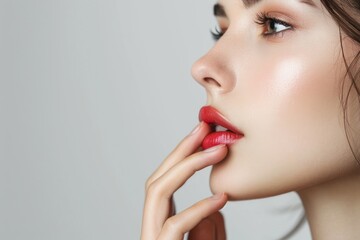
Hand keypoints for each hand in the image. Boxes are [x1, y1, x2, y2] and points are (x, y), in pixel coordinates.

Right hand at [141, 122, 227, 239]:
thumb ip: (208, 228)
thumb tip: (214, 206)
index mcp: (160, 224)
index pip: (165, 184)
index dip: (181, 157)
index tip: (203, 136)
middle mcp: (152, 228)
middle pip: (157, 180)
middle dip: (181, 151)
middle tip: (204, 129)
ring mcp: (153, 238)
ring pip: (158, 193)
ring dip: (189, 166)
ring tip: (218, 151)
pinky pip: (175, 224)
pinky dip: (198, 208)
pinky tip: (220, 198)